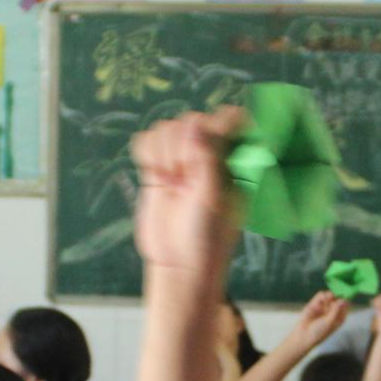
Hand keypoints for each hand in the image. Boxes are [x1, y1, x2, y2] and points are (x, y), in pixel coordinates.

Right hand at [131, 109, 240, 278]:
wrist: (177, 262)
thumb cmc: (205, 236)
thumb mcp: (212, 198)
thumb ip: (206, 158)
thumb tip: (194, 123)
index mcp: (234, 159)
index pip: (230, 119)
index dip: (215, 125)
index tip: (203, 150)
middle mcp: (209, 154)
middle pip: (192, 119)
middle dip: (183, 144)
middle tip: (183, 178)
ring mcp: (182, 159)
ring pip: (167, 127)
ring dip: (163, 151)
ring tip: (170, 181)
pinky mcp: (158, 166)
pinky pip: (147, 139)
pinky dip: (146, 153)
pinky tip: (155, 175)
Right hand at [287, 291, 349, 349]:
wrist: (304, 335)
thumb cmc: (319, 332)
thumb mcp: (329, 322)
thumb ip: (335, 311)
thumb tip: (342, 300)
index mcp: (339, 317)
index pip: (345, 306)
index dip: (346, 300)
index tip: (344, 296)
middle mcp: (333, 311)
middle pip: (338, 298)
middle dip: (337, 296)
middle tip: (335, 296)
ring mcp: (324, 307)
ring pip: (330, 295)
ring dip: (329, 295)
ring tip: (327, 298)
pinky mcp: (315, 303)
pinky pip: (321, 295)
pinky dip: (321, 296)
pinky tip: (320, 301)